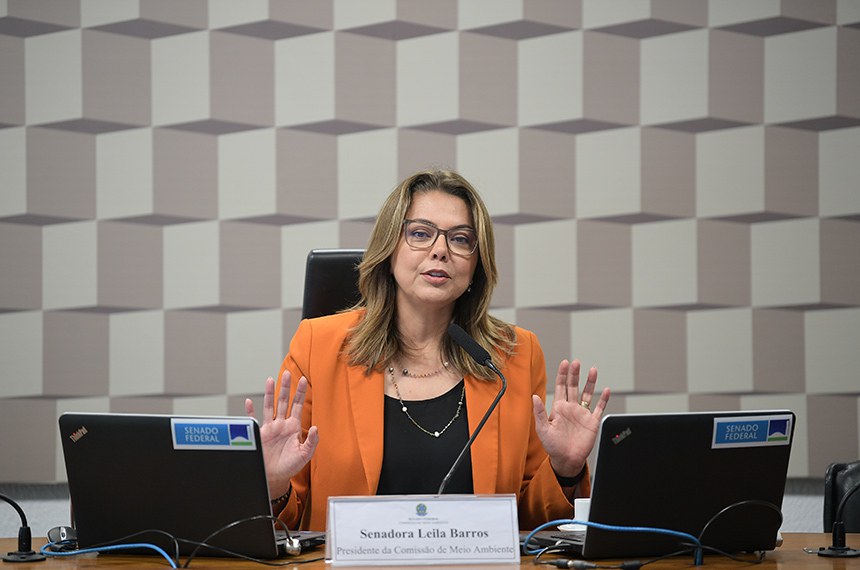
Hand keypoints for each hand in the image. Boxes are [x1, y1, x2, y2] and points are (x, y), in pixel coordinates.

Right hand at [245, 371, 318, 499]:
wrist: (275, 477)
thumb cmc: (290, 466)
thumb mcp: (305, 454)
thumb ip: (312, 441)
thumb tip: (316, 428)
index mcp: (293, 427)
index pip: (297, 405)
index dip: (300, 392)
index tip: (303, 379)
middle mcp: (281, 424)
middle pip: (284, 401)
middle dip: (286, 387)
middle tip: (287, 373)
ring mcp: (270, 428)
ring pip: (269, 406)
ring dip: (269, 393)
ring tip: (270, 379)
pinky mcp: (259, 434)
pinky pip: (254, 420)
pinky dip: (250, 411)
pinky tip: (248, 401)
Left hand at [532, 359, 609, 477]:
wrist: (567, 460)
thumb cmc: (553, 446)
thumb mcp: (542, 429)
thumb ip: (539, 412)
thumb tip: (534, 396)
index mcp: (559, 408)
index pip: (561, 387)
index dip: (563, 375)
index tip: (565, 363)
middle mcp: (571, 408)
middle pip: (574, 386)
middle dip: (575, 374)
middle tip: (577, 363)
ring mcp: (582, 414)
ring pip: (587, 394)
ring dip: (590, 382)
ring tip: (592, 370)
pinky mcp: (592, 422)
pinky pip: (599, 408)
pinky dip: (603, 399)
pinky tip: (606, 390)